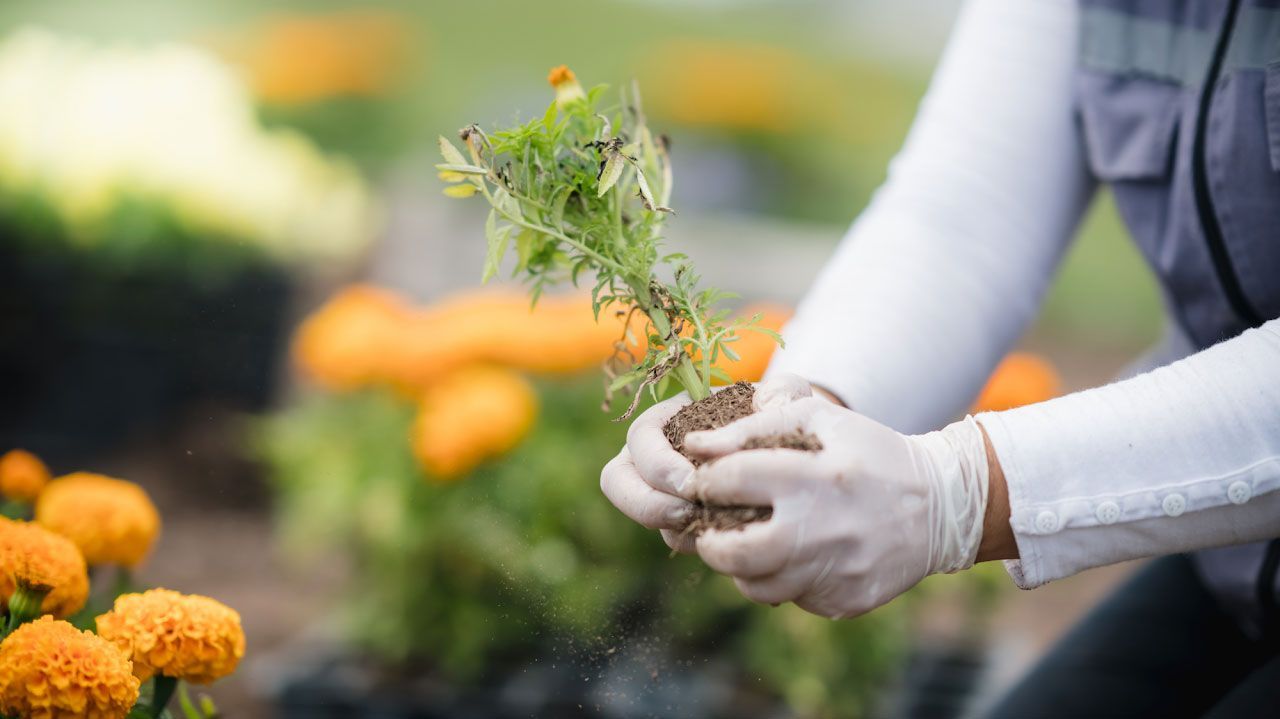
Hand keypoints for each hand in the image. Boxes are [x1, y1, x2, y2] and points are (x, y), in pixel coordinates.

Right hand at [599, 374, 814, 552]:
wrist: (794, 452)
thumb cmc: (783, 416)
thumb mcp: (787, 397)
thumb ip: (781, 391)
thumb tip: (761, 406)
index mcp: (671, 415)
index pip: (640, 438)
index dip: (658, 464)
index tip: (693, 482)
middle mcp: (656, 452)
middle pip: (617, 480)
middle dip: (647, 502)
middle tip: (688, 513)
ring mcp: (665, 489)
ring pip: (641, 513)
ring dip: (668, 526)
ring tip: (707, 531)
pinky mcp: (684, 520)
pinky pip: (672, 536)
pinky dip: (694, 541)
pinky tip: (726, 539)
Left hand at [683, 398, 990, 617]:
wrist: (939, 506)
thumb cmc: (867, 452)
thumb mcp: (818, 418)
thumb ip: (751, 427)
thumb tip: (695, 445)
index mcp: (814, 475)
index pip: (731, 481)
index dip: (706, 481)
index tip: (704, 481)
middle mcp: (823, 529)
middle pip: (735, 553)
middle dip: (710, 542)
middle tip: (709, 531)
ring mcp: (836, 571)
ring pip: (757, 586)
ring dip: (741, 567)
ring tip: (748, 543)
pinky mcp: (846, 600)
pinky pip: (792, 598)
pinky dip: (782, 579)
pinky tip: (794, 556)